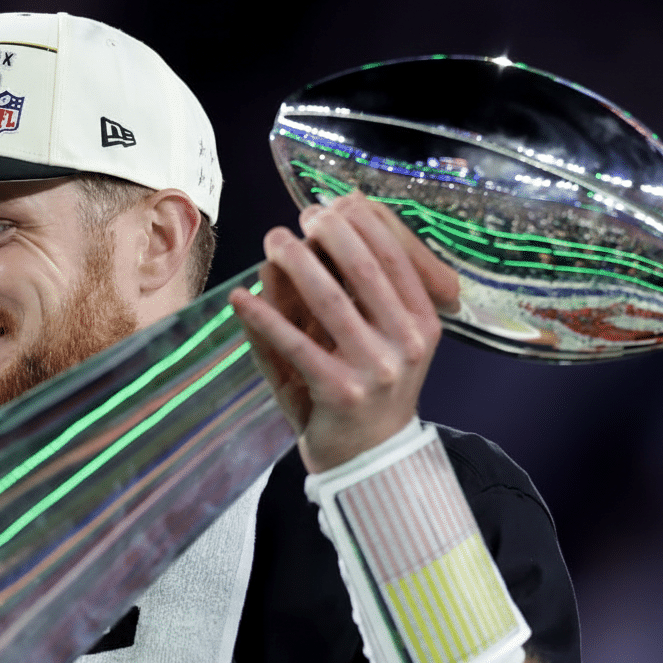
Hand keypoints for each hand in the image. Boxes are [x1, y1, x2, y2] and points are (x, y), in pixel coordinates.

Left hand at [229, 192, 459, 473]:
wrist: (369, 458)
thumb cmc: (368, 388)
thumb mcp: (372, 337)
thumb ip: (346, 291)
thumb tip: (303, 241)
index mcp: (423, 321)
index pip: (395, 255)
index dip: (360, 223)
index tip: (330, 205)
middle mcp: (408, 341)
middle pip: (365, 268)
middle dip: (328, 233)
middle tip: (298, 218)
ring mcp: (376, 367)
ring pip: (330, 300)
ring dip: (294, 263)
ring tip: (271, 242)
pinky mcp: (339, 391)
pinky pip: (295, 344)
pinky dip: (263, 317)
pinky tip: (240, 298)